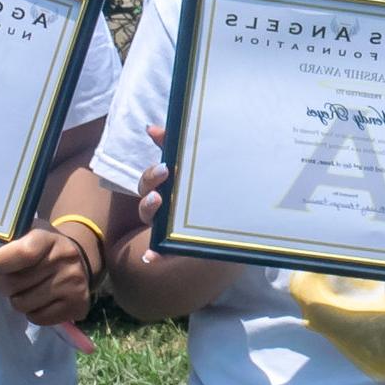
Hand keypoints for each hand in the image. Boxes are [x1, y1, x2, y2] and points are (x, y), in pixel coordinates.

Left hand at [0, 225, 92, 327]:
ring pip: (22, 305)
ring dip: (19, 299)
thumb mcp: (28, 232)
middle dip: (5, 283)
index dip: (0, 261)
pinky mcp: (78, 305)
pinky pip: (38, 318)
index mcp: (49, 239)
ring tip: (27, 289)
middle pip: (14, 284)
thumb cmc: (44, 247)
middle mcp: (65, 260)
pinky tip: (41, 300)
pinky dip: (33, 312)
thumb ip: (7, 241)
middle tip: (10, 278)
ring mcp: (73, 285)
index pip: (22, 254)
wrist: (80, 260)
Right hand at [129, 124, 211, 271]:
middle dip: (151, 183)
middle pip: (148, 196)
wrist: (236, 222)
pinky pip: (163, 251)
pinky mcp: (178, 244)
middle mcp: (166, 208)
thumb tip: (151, 128)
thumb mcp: (201, 166)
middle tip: (165, 173)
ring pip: (151, 218)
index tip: (164, 164)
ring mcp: (170, 227)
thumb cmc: (213, 189)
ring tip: (158, 201)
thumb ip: (179, 144)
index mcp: (170, 189)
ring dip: (149, 209)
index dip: (152, 172)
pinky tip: (150, 256)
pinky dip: (154, 253)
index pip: (152, 180)